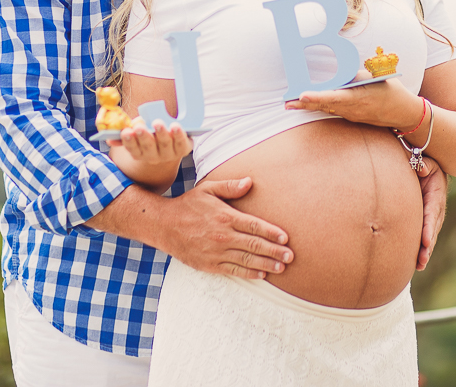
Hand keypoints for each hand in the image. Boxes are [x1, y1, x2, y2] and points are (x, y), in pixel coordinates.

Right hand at [110, 118, 192, 163]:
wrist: (171, 144)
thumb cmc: (149, 136)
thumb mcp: (136, 134)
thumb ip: (124, 135)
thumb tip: (108, 138)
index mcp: (140, 154)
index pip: (133, 149)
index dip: (129, 141)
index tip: (125, 131)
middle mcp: (154, 157)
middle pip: (148, 148)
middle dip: (143, 137)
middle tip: (139, 127)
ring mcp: (169, 154)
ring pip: (165, 144)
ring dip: (161, 133)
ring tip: (157, 123)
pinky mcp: (183, 149)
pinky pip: (181, 143)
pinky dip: (178, 134)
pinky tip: (175, 126)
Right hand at [161, 177, 293, 279]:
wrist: (163, 226)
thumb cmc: (188, 205)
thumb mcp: (207, 189)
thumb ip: (229, 186)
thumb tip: (249, 182)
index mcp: (225, 216)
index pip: (254, 226)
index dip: (271, 233)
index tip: (285, 238)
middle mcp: (222, 236)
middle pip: (254, 245)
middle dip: (275, 251)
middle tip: (291, 256)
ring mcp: (216, 252)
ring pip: (246, 260)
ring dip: (266, 265)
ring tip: (282, 267)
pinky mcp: (209, 264)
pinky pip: (233, 270)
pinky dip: (249, 273)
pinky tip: (261, 275)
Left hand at [284, 70, 423, 130]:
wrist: (403, 112)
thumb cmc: (390, 90)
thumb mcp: (375, 78)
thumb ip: (355, 76)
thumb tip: (338, 74)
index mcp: (359, 97)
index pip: (335, 97)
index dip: (318, 97)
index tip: (303, 95)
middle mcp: (352, 109)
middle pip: (325, 106)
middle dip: (305, 104)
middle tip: (287, 102)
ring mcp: (351, 115)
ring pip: (326, 109)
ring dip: (308, 106)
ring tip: (289, 103)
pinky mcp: (350, 116)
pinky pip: (332, 111)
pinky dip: (318, 107)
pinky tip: (305, 104)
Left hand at [415, 157, 448, 270]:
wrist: (433, 170)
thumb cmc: (427, 165)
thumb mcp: (427, 161)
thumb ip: (423, 163)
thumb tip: (421, 167)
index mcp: (436, 195)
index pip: (431, 213)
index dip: (428, 227)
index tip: (425, 240)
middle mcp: (437, 209)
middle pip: (432, 229)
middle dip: (428, 246)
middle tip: (422, 259)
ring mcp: (434, 217)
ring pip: (430, 236)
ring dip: (426, 251)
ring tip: (419, 265)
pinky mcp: (428, 222)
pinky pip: (426, 237)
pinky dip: (423, 250)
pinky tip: (417, 264)